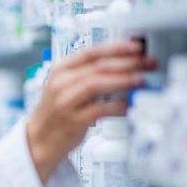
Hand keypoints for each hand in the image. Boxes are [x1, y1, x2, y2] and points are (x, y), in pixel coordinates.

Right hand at [26, 41, 155, 182]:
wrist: (39, 140)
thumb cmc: (57, 112)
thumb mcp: (65, 87)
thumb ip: (87, 74)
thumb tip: (124, 65)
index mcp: (60, 70)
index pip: (91, 53)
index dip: (116, 48)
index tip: (137, 46)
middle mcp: (61, 84)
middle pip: (98, 67)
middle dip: (127, 63)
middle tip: (148, 62)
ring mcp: (65, 102)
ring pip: (97, 84)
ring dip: (123, 80)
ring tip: (142, 79)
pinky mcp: (73, 121)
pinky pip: (99, 110)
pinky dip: (117, 106)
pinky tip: (129, 105)